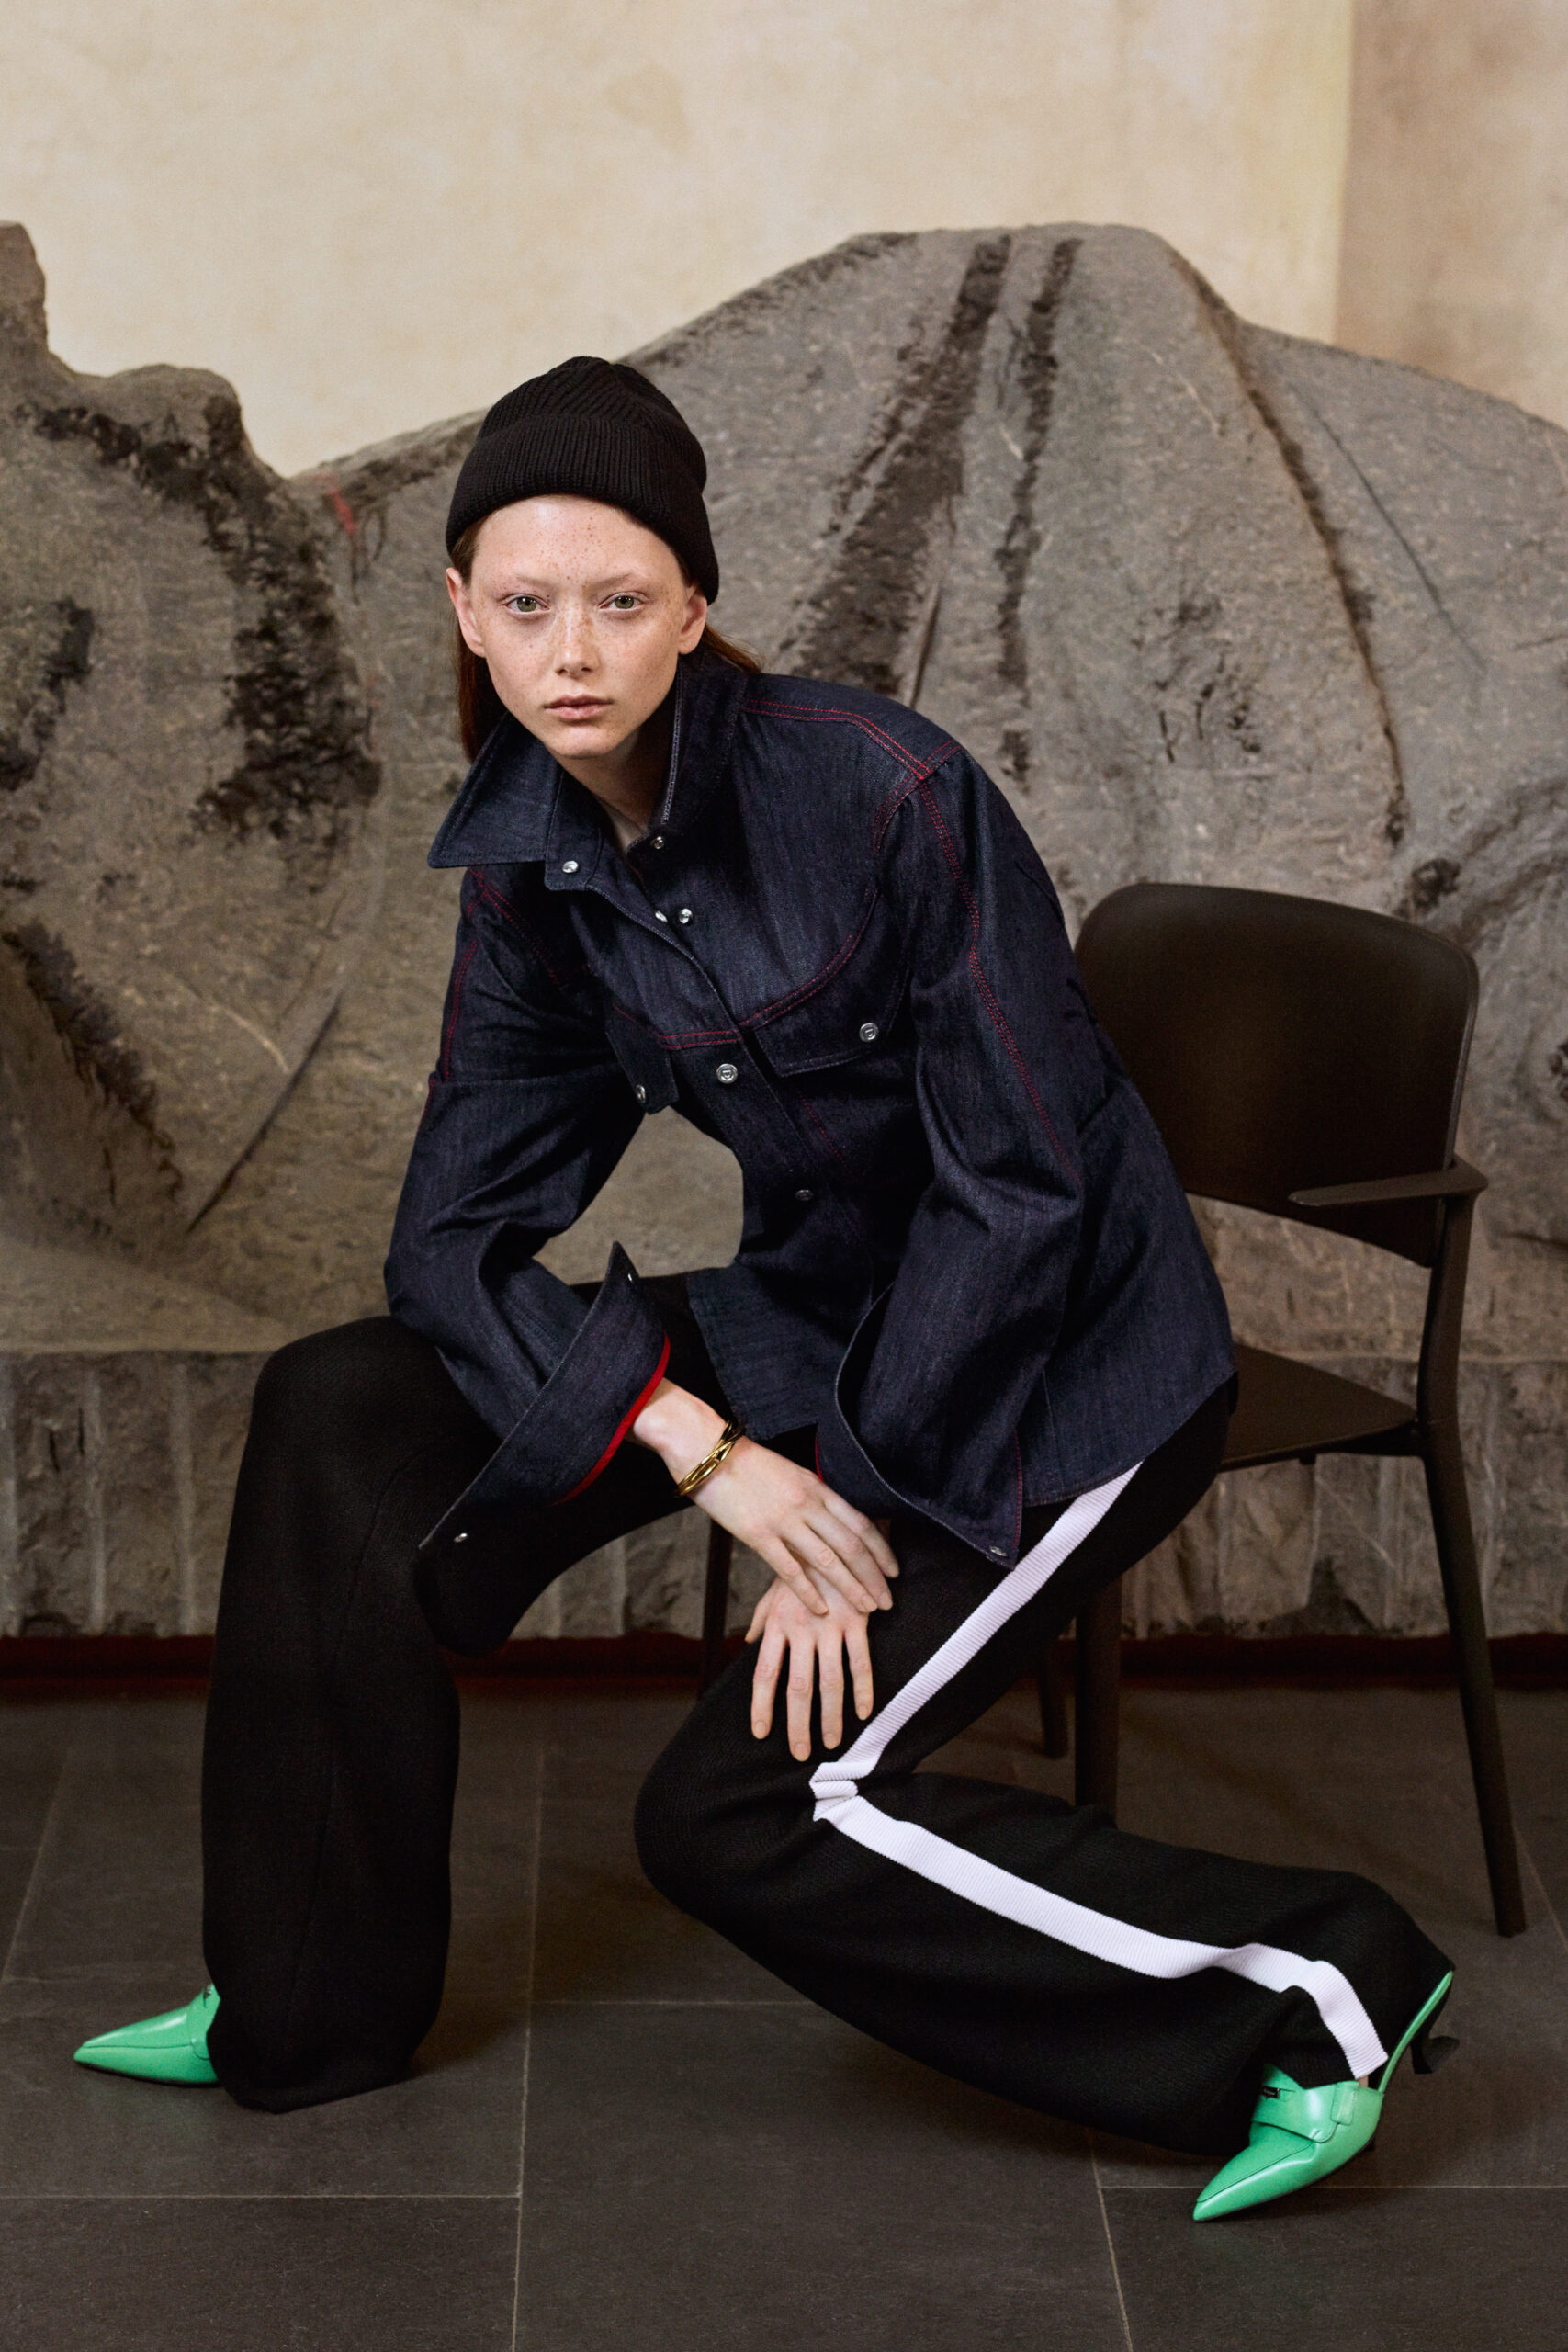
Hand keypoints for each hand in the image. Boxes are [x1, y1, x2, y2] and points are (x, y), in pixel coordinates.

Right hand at [631, 1381, 898, 1619]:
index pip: (861, 1523)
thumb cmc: (748, 1463)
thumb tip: (833, 1517)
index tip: (894, 1571)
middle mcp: (807, 1503)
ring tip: (865, 1608)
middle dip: (873, 1577)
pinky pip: (790, 1569)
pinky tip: (821, 1609)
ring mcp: (784, 1520)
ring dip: (850, 1587)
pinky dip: (809, 1592)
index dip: (882, 1550)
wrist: (709, 1452)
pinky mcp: (758, 1534)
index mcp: (817, 1487)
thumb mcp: (791, 1474)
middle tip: (887, 1601)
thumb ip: (813, 1496)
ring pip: (828, 1560)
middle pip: (852, 1545)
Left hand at [746, 1576, 875, 1758]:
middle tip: (799, 1753)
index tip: (761, 1733)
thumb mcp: (775, 1589)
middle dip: (798, 1724)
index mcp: (777, 1624)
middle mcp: (801, 1629)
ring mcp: (830, 1627)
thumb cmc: (802, 1566)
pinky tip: (864, 1714)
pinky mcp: (857, 1621)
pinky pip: (861, 1663)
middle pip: (797, 1687)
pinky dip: (863, 1690)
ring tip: (832, 1744)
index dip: (762, 1706)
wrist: (834, 1536)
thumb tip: (747, 1641)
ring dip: (831, 1716)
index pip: (765, 1674)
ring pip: (830, 1682)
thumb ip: (761, 1618)